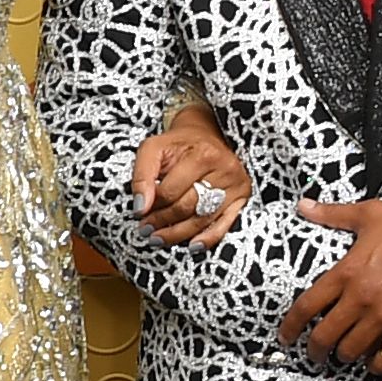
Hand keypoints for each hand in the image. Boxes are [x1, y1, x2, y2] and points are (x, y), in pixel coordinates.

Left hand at [129, 104, 251, 248]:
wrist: (206, 135)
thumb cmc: (178, 144)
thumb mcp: (154, 149)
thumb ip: (142, 175)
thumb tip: (141, 208)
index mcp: (202, 154)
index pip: (171, 191)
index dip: (152, 206)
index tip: (139, 214)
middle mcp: (224, 169)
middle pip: (188, 207)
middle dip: (163, 221)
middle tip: (146, 230)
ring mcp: (236, 184)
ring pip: (203, 219)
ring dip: (178, 233)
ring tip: (158, 238)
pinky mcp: (242, 196)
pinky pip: (225, 225)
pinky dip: (208, 238)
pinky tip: (192, 245)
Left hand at [280, 199, 381, 372]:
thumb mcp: (373, 214)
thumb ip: (335, 214)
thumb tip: (305, 206)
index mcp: (346, 272)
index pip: (305, 307)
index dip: (290, 327)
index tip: (286, 336)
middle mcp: (360, 298)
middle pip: (324, 336)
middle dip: (315, 350)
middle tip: (314, 354)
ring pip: (351, 350)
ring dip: (345, 356)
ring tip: (344, 355)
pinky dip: (377, 365)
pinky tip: (376, 362)